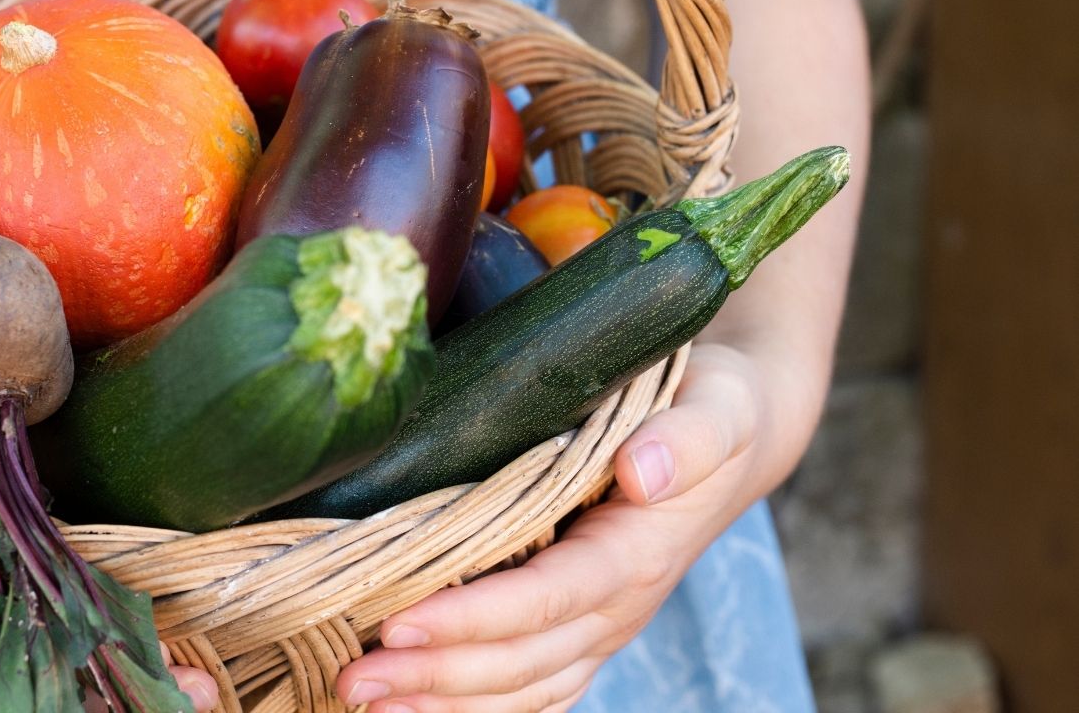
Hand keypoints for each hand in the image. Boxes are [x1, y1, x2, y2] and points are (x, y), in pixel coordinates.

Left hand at [336, 342, 807, 711]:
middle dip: (436, 675)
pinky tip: (413, 709)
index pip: (549, 598)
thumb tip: (640, 471)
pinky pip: (531, 689)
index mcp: (636, 554)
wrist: (735, 438)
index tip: (400, 624)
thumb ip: (688, 438)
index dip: (476, 618)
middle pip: (522, 659)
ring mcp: (599, 627)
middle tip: (352, 679)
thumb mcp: (714, 406)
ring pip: (521, 689)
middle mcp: (617, 607)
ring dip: (443, 704)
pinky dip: (474, 708)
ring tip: (361, 702)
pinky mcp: (581, 629)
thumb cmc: (712, 410)